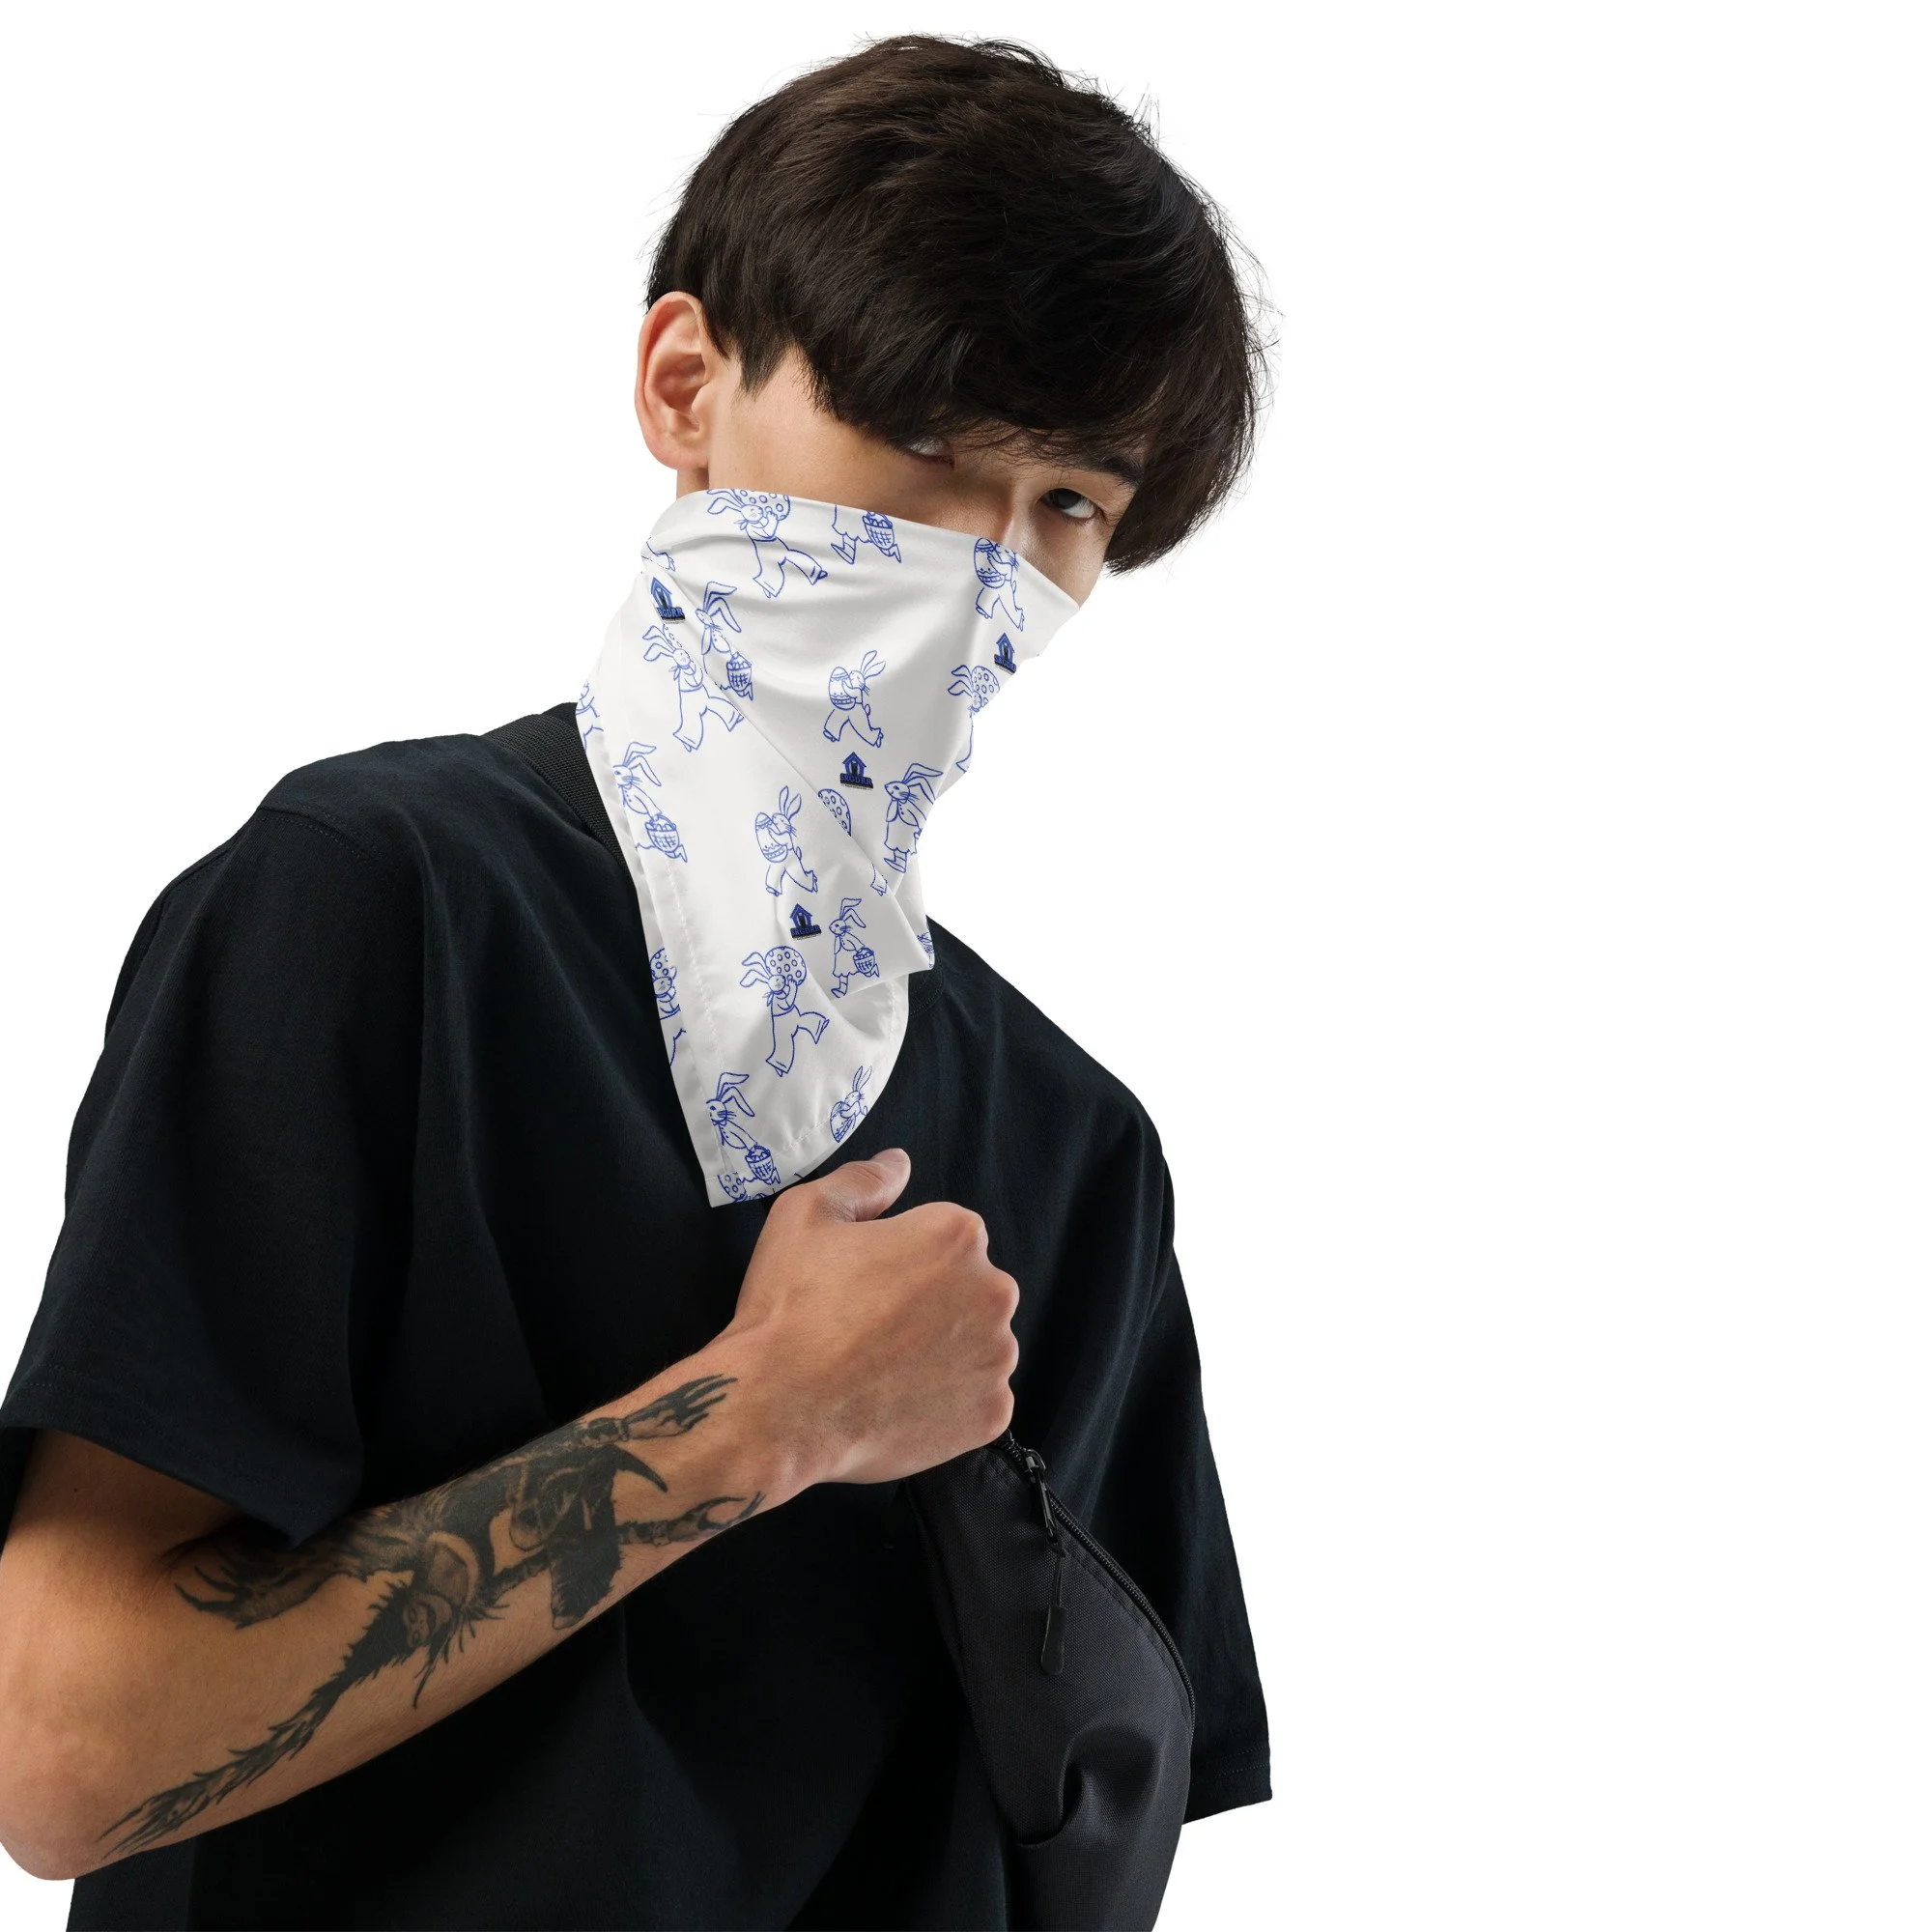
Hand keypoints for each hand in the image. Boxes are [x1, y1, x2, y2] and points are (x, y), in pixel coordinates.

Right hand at [719, 1149, 1019, 1488]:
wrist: (778, 1410)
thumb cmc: (790, 1307)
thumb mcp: (806, 1214)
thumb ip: (863, 1181)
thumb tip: (899, 1164)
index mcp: (956, 1234)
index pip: (944, 1239)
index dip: (899, 1262)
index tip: (861, 1287)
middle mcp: (994, 1291)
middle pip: (968, 1292)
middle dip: (929, 1306)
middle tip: (869, 1331)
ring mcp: (997, 1358)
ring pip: (975, 1347)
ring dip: (942, 1355)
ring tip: (881, 1373)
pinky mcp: (992, 1415)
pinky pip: (976, 1402)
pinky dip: (947, 1405)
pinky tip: (898, 1406)